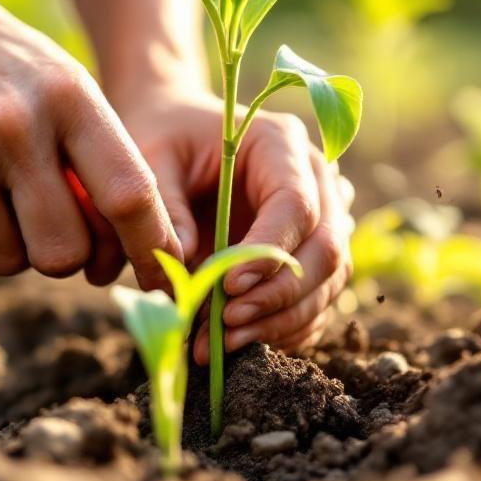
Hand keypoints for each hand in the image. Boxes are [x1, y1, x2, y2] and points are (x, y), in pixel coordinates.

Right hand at [0, 0, 181, 290]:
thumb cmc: (9, 70)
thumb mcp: (67, 88)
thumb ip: (102, 159)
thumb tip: (143, 248)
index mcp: (70, 99)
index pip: (128, 195)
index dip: (150, 246)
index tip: (162, 274)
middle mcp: (15, 128)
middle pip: (65, 252)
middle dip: (68, 256)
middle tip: (55, 225)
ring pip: (10, 262)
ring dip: (14, 247)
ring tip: (2, 195)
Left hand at [116, 88, 355, 361]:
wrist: (175, 138)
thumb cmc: (164, 142)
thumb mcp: (151, 160)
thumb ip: (166, 209)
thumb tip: (182, 270)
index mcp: (281, 143)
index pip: (296, 206)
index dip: (269, 253)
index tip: (227, 288)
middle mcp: (316, 180)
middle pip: (326, 249)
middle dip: (278, 296)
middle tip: (226, 323)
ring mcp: (323, 218)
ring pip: (329, 282)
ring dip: (280, 321)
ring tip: (222, 342)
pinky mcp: (311, 253)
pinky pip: (317, 300)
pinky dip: (284, 328)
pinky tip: (240, 341)